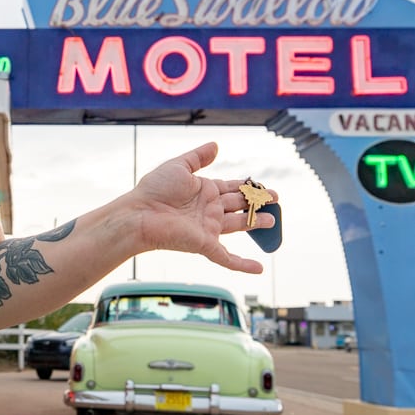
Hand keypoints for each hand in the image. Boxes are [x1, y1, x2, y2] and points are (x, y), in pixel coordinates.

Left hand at [130, 143, 276, 273]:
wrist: (139, 214)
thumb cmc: (154, 190)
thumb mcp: (178, 166)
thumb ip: (198, 157)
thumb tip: (216, 146)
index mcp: (204, 191)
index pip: (232, 188)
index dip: (248, 187)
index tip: (263, 187)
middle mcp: (209, 209)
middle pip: (239, 205)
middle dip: (257, 202)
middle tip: (275, 199)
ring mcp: (208, 228)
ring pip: (239, 226)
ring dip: (256, 224)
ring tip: (272, 220)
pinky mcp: (205, 244)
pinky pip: (227, 258)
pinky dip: (243, 264)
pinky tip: (259, 268)